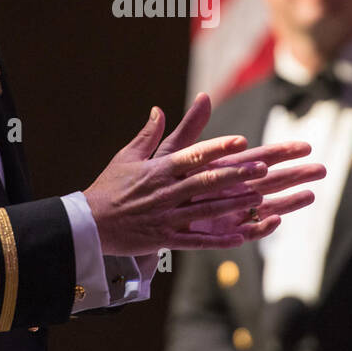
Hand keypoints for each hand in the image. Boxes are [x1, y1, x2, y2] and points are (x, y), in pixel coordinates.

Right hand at [83, 93, 323, 255]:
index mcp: (159, 169)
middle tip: (262, 168)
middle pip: (206, 181)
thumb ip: (149, 134)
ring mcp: (167, 216)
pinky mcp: (165, 238)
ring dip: (234, 203)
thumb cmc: (109, 187)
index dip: (218, 147)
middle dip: (236, 175)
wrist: (88, 224)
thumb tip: (160, 109)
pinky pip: (197, 241)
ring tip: (260, 197)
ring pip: (206, 209)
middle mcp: (166, 192)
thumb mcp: (127, 156)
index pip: (193, 155)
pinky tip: (241, 237)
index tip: (241, 141)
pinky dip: (219, 240)